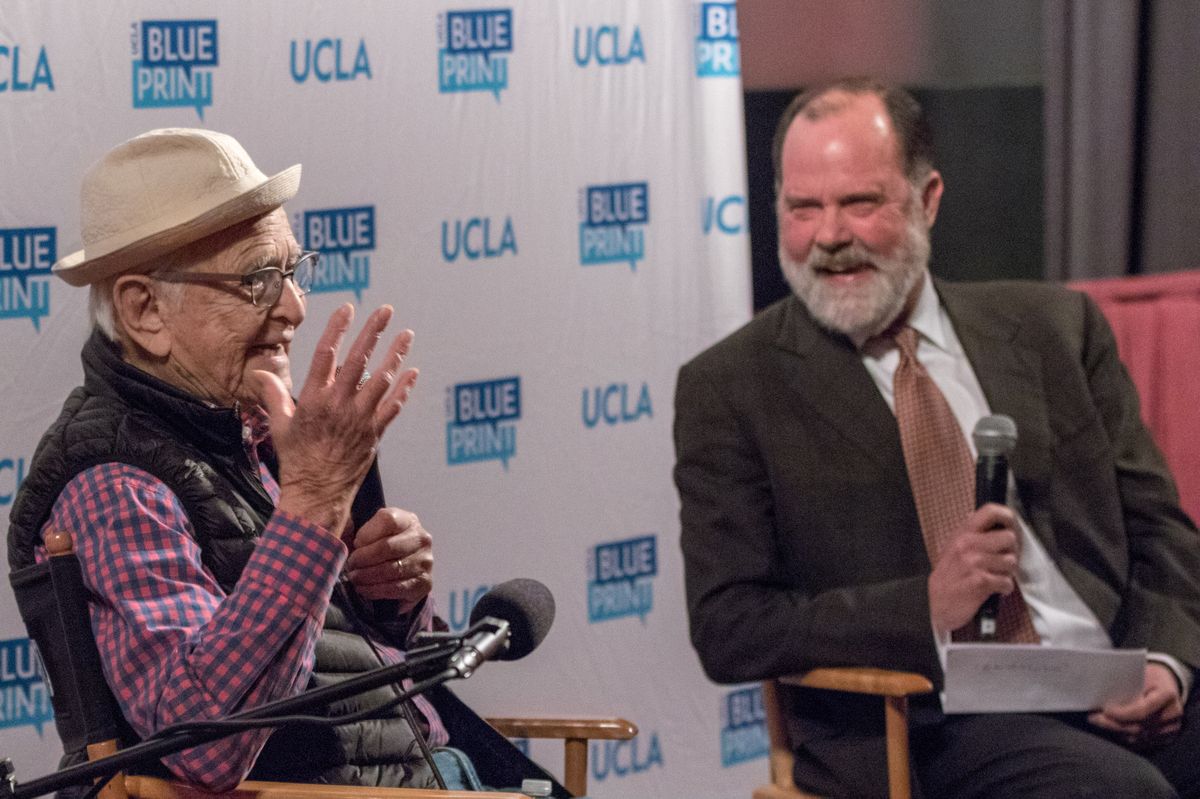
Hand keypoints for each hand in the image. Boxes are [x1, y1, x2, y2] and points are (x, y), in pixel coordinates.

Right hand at [251, 304, 418, 532]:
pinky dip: (404, 389)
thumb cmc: (295, 460)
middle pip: (358, 360)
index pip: (326, 354)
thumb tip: (260, 372)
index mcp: (313, 399)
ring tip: (406, 334)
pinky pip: (393, 407)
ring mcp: (359, 419)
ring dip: (395, 355)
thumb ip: (274, 395)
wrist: (316, 493)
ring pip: (381, 380)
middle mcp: (338, 405)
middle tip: (385, 310)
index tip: (347, 308)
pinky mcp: (374, 434)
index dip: (338, 329)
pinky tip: (413, 371)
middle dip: (373, 332)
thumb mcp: (279, 425)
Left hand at [344, 508, 433, 611]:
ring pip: (391, 570)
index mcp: (407, 520)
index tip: (355, 543)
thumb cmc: (381, 547)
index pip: (388, 521)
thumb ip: (357, 528)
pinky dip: (375, 590)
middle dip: (363, 558)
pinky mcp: (424, 583)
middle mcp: (421, 538)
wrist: (405, 570)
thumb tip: (346, 534)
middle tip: (350, 565)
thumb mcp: (372, 531)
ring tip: (354, 578)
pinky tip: (364, 589)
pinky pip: (396, 588)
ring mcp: (425, 561)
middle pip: (388, 547)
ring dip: (367, 576)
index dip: (367, 533)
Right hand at [927, 503, 1020, 634]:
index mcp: (963, 534)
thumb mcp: (952, 548)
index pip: (990, 511)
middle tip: (1003, 559)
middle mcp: (968, 544)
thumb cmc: (946, 577)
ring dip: (1007, 572)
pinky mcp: (981, 581)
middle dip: (1011, 551)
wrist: (934, 603)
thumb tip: (986, 519)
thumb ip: (969, 533)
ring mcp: (975, 563)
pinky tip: (995, 588)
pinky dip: (1004, 588)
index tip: (1012, 524)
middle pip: (1009, 538)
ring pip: (1011, 561)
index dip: (1008, 516)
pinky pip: (1007, 581)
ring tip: (995, 576)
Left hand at [1088, 662, 1183, 747]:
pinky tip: (1112, 729)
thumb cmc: (1149, 675)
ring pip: (1139, 737)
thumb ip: (1127, 684)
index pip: (1142, 710)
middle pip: (1139, 727)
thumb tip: (1099, 692)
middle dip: (1113, 724)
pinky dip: (1125, 736)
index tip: (1104, 710)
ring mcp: (1171, 729)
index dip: (1122, 714)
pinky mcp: (1166, 738)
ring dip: (1116, 731)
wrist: (1168, 684)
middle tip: (1093, 718)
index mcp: (1168, 695)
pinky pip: (1142, 742)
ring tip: (1099, 723)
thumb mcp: (1140, 673)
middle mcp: (1172, 714)